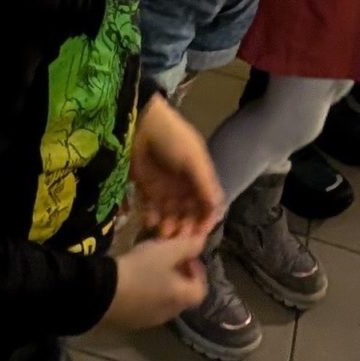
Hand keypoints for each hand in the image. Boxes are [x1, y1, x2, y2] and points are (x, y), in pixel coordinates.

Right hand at [103, 232, 208, 328]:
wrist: (102, 292)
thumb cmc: (140, 270)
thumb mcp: (166, 250)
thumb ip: (189, 246)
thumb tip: (203, 241)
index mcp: (182, 298)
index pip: (201, 289)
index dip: (197, 271)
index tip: (185, 258)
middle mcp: (170, 313)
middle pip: (183, 295)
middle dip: (179, 276)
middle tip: (167, 260)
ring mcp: (150, 320)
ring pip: (164, 301)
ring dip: (162, 285)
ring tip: (148, 267)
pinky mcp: (132, 322)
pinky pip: (146, 306)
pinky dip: (146, 293)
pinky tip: (133, 279)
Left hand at [128, 93, 221, 239]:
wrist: (140, 123)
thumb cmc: (173, 138)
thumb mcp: (194, 159)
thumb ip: (205, 184)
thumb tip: (219, 209)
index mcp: (200, 177)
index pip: (207, 204)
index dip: (205, 220)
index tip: (199, 232)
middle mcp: (184, 185)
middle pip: (188, 213)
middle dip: (185, 226)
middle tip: (178, 236)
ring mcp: (164, 187)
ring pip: (170, 214)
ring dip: (168, 225)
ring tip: (163, 232)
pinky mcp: (145, 188)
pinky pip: (151, 208)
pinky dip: (151, 217)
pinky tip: (149, 222)